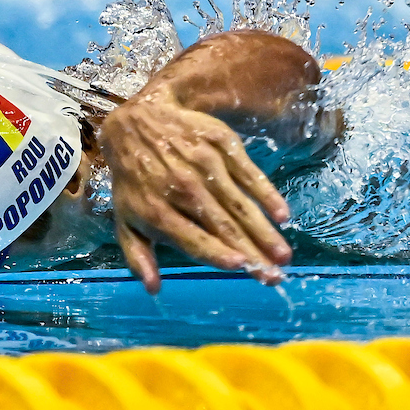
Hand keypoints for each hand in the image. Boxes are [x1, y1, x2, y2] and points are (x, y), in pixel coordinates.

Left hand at [99, 87, 292, 294]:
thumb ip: (138, 256)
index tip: (240, 266)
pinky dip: (266, 195)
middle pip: (223, 226)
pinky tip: (282, 215)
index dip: (216, 252)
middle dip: (252, 253)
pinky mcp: (222, 146)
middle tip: (274, 277)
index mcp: (158, 211)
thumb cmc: (134, 179)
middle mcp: (184, 189)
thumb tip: (154, 289)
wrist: (139, 119)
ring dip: (264, 232)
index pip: (192, 238)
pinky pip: (249, 174)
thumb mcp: (126, 218)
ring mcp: (205, 166)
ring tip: (283, 256)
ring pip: (240, 205)